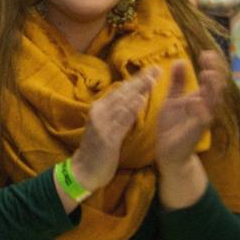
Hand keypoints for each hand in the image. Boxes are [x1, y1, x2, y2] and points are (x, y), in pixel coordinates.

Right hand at [70, 66, 157, 190]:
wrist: (83, 171)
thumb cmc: (97, 149)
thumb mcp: (105, 126)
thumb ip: (115, 112)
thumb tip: (129, 95)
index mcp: (99, 108)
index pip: (120, 90)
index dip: (136, 79)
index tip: (151, 69)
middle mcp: (99, 113)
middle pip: (122, 93)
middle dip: (140, 80)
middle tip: (156, 68)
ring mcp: (102, 125)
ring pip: (123, 104)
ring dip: (138, 91)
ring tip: (152, 79)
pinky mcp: (107, 138)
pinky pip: (122, 122)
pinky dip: (131, 110)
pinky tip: (141, 100)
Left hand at [154, 52, 225, 166]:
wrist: (168, 151)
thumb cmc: (172, 125)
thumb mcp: (173, 99)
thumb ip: (177, 82)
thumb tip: (180, 60)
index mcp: (201, 98)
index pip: (211, 79)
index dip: (211, 65)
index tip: (206, 52)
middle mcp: (206, 107)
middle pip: (217, 87)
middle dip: (215, 72)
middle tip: (209, 58)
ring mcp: (203, 118)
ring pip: (213, 101)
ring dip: (211, 88)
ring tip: (207, 74)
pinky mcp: (196, 130)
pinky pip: (202, 119)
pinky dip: (200, 109)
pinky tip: (195, 100)